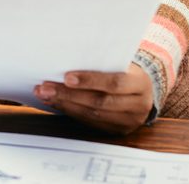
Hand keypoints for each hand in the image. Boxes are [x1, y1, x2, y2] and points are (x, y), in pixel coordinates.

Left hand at [34, 63, 153, 133]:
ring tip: (45, 94)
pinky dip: (71, 112)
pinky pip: (91, 122)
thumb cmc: (126, 70)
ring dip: (65, 104)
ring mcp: (128, 121)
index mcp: (140, 83)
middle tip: (45, 87)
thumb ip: (101, 61)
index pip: (114, 83)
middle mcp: (138, 105)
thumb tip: (66, 57)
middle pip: (99, 102)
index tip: (66, 77)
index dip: (89, 80)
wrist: (144, 91)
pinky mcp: (117, 130)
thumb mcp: (121, 62)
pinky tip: (56, 103)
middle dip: (69, 94)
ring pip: (93, 114)